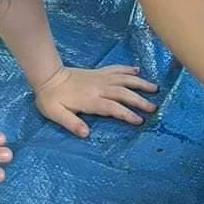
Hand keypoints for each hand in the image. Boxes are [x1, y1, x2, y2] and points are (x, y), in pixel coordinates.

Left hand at [34, 64, 158, 137]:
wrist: (48, 76)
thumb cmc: (51, 98)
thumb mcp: (56, 114)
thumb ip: (71, 123)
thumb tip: (86, 134)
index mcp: (91, 100)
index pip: (113, 108)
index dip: (127, 114)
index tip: (140, 121)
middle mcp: (99, 88)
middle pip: (124, 93)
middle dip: (140, 100)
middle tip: (154, 108)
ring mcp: (100, 78)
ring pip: (124, 79)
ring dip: (140, 84)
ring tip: (155, 88)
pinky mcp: (99, 72)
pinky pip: (116, 69)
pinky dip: (128, 69)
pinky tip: (137, 70)